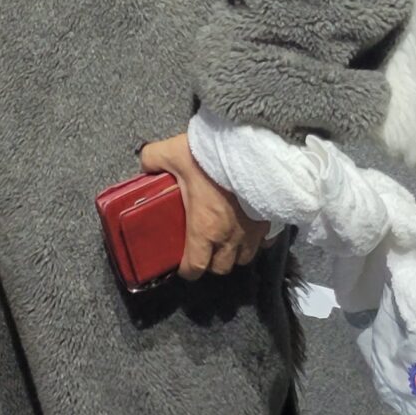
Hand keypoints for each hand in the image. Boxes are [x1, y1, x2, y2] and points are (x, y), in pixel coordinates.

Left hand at [137, 132, 268, 280]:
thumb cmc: (211, 154)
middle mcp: (230, 237)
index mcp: (204, 228)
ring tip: (225, 240)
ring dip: (233, 254)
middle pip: (221, 268)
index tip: (182, 264)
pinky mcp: (270, 220)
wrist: (252, 145)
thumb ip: (152, 160)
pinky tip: (248, 229)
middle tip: (202, 247)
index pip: (195, 267)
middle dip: (210, 262)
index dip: (186, 269)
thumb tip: (145, 164)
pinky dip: (256, 241)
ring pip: (244, 258)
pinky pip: (265, 242)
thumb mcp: (171, 153)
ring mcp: (253, 231)